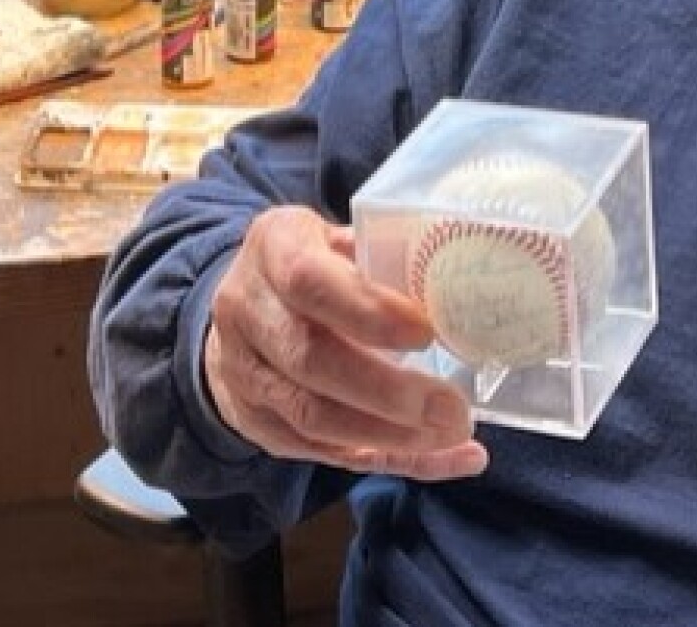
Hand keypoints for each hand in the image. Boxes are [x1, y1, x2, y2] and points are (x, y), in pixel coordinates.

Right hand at [205, 206, 488, 481]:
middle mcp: (246, 310)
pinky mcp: (255, 422)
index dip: (368, 311)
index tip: (425, 333)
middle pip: (310, 360)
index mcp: (272, 247)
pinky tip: (437, 456)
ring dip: (389, 435)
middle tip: (453, 408)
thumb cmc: (319, 263)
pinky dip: (386, 458)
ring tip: (451, 434)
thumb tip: (454, 295)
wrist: (248, 302)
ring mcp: (242, 373)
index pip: (309, 281)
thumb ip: (386, 260)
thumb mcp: (343, 238)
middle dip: (388, 392)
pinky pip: (321, 451)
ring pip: (311, 418)